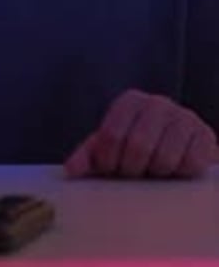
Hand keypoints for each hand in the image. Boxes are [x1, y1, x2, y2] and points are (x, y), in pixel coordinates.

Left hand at [64, 89, 217, 178]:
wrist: (183, 147)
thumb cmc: (142, 147)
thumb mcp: (113, 148)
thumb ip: (90, 156)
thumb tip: (71, 171)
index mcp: (130, 101)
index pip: (111, 134)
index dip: (108, 161)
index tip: (111, 170)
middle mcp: (157, 103)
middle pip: (137, 146)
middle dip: (132, 169)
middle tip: (134, 174)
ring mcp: (183, 117)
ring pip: (164, 158)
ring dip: (156, 174)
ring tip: (154, 171)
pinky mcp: (205, 136)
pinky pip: (189, 164)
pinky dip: (179, 174)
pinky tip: (176, 169)